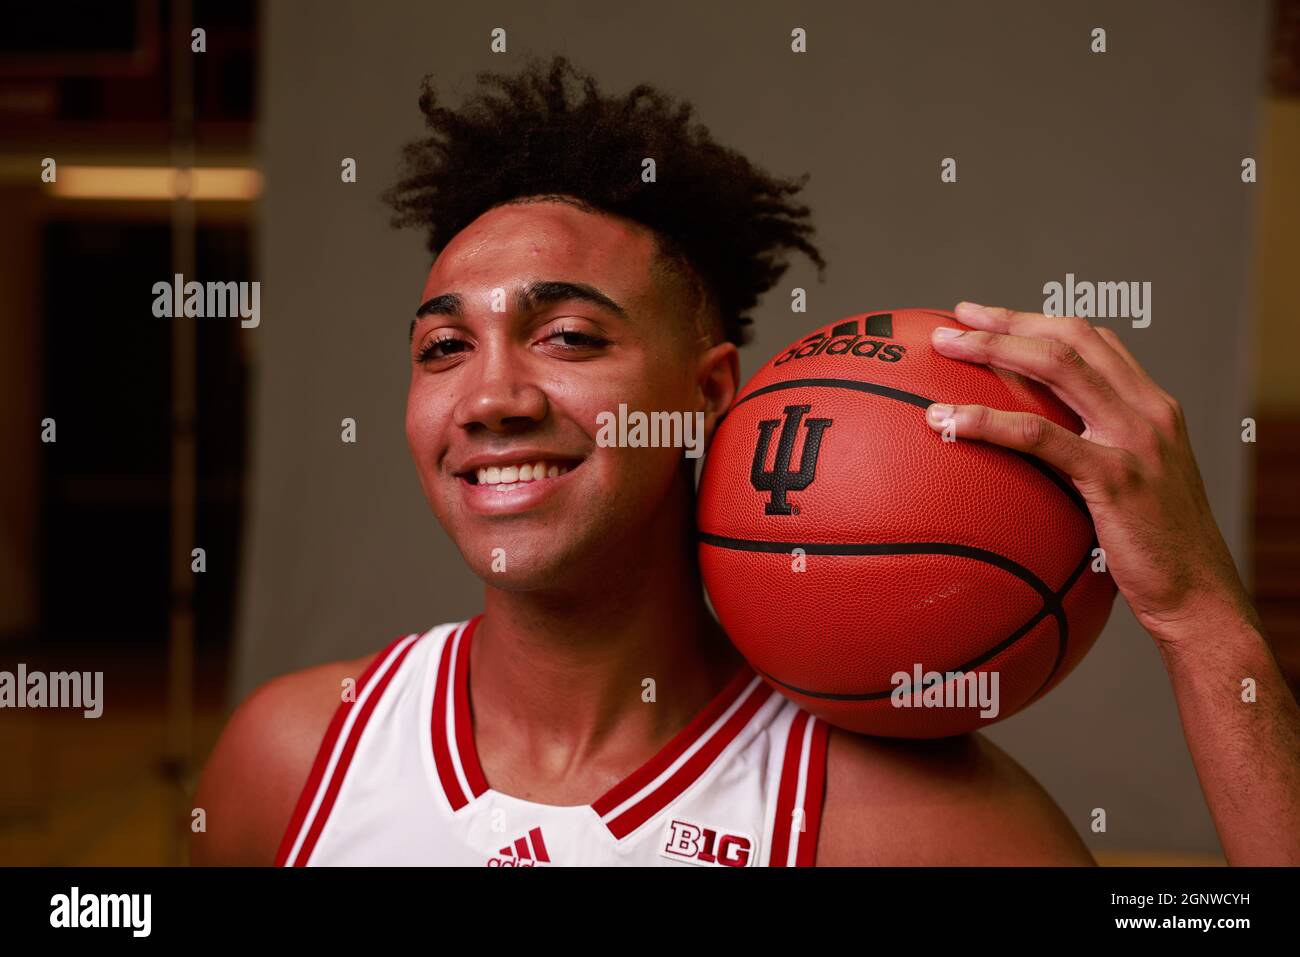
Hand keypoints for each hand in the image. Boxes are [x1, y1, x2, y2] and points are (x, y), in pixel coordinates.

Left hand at [925, 301, 1257, 647]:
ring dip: (992, 348)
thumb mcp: (1129, 488)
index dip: (1035, 322)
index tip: (986, 317)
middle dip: (1007, 321)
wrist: (1196, 594)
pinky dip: (987, 419)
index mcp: (1152, 406)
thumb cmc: (1153, 550)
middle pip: (1070, 339)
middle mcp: (1147, 410)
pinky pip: (1039, 436)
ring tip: (944, 347)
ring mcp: (1133, 439)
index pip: (1093, 341)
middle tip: (954, 319)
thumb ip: (1092, 457)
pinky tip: (946, 419)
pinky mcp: (1114, 476)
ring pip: (1056, 367)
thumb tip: (1028, 455)